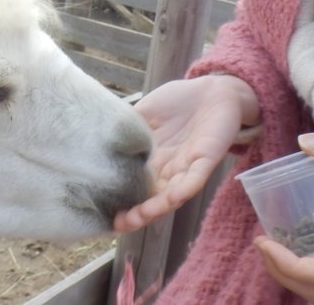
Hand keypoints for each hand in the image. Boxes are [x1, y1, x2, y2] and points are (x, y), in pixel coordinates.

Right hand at [113, 75, 256, 232]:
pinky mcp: (206, 159)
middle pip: (153, 199)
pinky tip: (172, 196)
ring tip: (140, 216)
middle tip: (120, 223)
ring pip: (173, 195)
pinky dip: (185, 188)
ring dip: (157, 208)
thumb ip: (127, 126)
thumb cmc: (179, 101)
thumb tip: (101, 136)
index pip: (136, 187)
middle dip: (138, 214)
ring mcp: (188, 166)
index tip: (106, 213)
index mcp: (154, 159)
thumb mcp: (146, 111)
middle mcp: (170, 169)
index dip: (123, 202)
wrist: (212, 89)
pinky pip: (196, 178)